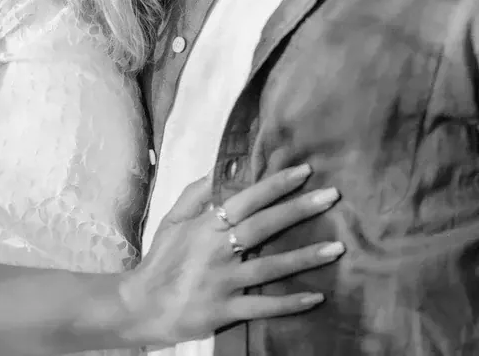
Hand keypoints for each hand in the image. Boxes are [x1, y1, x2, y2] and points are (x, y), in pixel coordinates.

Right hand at [120, 164, 341, 347]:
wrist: (141, 307)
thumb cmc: (160, 260)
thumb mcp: (173, 219)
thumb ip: (198, 192)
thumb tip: (222, 167)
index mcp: (207, 225)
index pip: (248, 199)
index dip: (276, 184)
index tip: (305, 171)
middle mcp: (218, 250)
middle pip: (265, 226)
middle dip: (300, 209)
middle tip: (332, 196)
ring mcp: (224, 282)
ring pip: (271, 267)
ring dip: (306, 257)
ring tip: (337, 247)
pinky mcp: (226, 310)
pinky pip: (263, 306)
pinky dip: (290, 303)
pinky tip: (316, 297)